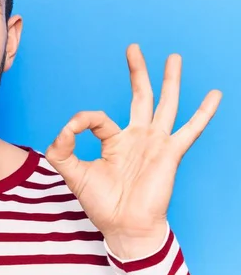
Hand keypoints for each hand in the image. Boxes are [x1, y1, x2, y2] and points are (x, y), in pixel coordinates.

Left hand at [45, 44, 221, 258]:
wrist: (124, 226)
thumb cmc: (101, 203)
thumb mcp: (72, 172)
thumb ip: (61, 148)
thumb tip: (64, 127)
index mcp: (115, 141)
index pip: (97, 118)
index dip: (81, 121)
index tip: (70, 131)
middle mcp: (137, 137)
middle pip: (139, 96)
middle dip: (137, 72)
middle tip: (133, 48)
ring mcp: (155, 143)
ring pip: (165, 104)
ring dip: (170, 80)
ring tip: (174, 57)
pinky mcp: (170, 153)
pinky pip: (190, 129)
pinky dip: (203, 112)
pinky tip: (214, 94)